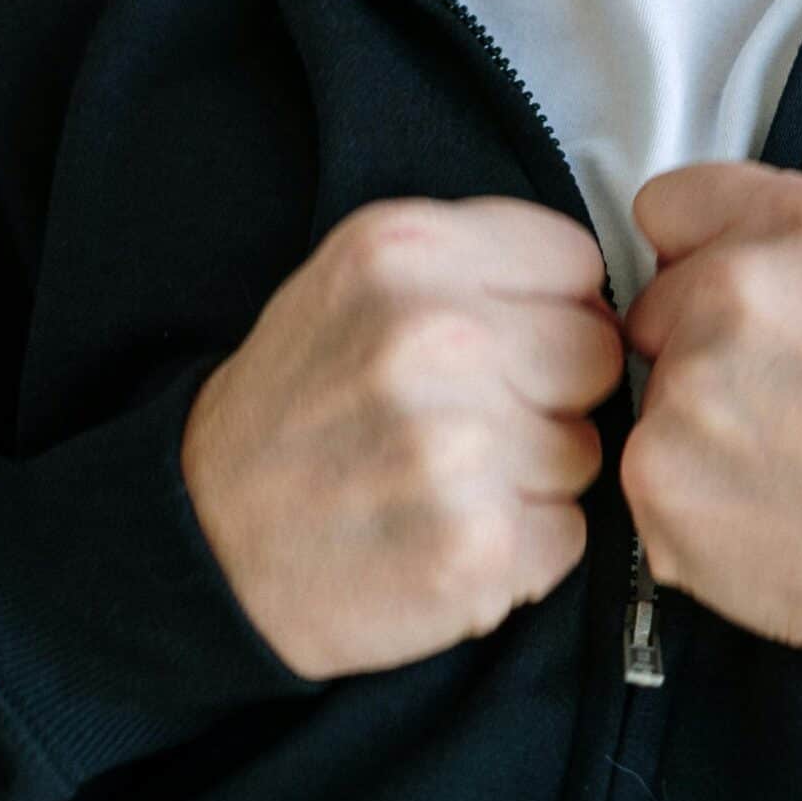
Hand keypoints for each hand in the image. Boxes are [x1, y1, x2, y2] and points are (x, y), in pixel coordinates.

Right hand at [180, 195, 624, 680]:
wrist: (204, 537)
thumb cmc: (302, 399)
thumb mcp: (358, 276)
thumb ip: (473, 258)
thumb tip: (597, 293)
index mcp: (406, 250)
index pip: (574, 261)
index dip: (545, 307)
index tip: (498, 339)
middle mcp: (437, 335)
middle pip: (594, 354)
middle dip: (548, 390)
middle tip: (468, 420)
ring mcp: (458, 448)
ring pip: (587, 451)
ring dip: (535, 475)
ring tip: (446, 480)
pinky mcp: (475, 550)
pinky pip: (568, 537)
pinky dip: (523, 549)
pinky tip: (450, 536)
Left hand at [620, 162, 801, 712]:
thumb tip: (725, 236)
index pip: (669, 204)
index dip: (698, 251)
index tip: (721, 287)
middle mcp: (741, 291)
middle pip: (655, 300)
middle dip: (698, 340)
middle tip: (778, 393)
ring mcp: (690, 386)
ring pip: (653, 387)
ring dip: (698, 419)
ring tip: (785, 457)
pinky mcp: (658, 477)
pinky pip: (647, 465)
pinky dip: (690, 490)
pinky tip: (762, 504)